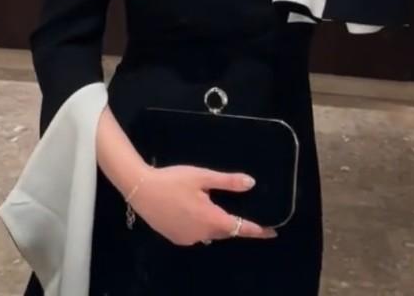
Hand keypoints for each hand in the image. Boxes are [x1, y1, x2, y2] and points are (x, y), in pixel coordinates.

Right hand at [130, 165, 276, 245]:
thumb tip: (251, 184)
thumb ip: (227, 182)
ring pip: (210, 233)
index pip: (240, 228)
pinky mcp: (176, 238)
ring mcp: (188, 238)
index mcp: (211, 219)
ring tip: (214, 207)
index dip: (257, 230)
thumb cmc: (173, 180)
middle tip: (243, 212)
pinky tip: (194, 211)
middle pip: (225, 231)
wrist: (141, 189)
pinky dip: (201, 226)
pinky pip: (196, 234)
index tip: (272, 231)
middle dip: (234, 224)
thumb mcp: (202, 176)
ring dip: (216, 223)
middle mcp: (202, 234)